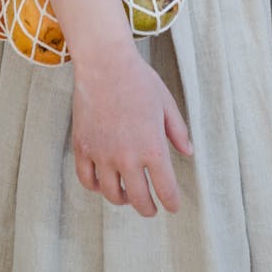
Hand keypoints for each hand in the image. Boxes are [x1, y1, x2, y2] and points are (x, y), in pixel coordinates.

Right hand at [71, 44, 193, 216]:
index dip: (171, 203)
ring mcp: (102, 154)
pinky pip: (88, 180)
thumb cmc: (139, 80)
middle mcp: (127, 157)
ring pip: (112, 194)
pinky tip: (104, 182)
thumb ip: (178, 131)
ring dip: (123, 199)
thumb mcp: (166, 103)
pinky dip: (97, 187)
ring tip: (128, 194)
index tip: (172, 206)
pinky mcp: (83, 148)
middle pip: (139, 199)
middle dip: (148, 208)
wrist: (104, 63)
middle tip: (151, 208)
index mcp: (153, 147)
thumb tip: (188, 152)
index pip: (165, 190)